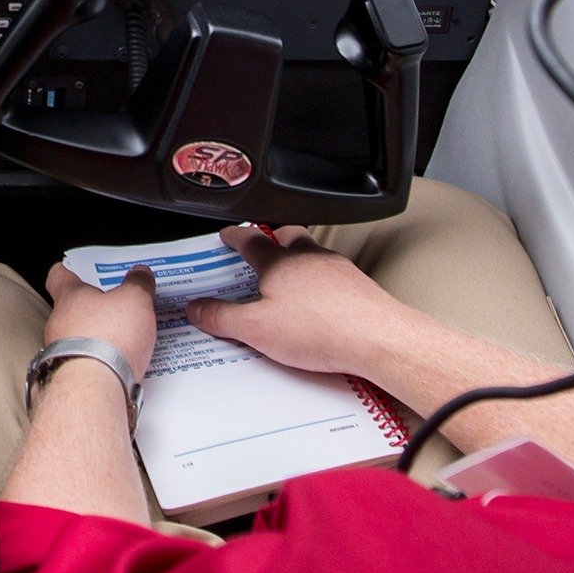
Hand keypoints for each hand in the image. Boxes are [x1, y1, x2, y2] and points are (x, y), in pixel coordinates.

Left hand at [43, 262, 159, 378]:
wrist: (93, 389)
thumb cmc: (107, 340)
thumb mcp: (134, 300)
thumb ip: (137, 285)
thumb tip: (140, 274)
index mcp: (70, 298)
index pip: (59, 277)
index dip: (66, 272)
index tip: (68, 269)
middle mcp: (59, 325)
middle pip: (71, 311)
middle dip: (90, 310)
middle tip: (111, 308)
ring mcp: (61, 354)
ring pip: (77, 340)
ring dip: (95, 340)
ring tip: (123, 342)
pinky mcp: (70, 379)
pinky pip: (85, 366)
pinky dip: (99, 364)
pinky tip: (119, 368)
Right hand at [183, 224, 408, 378]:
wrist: (376, 338)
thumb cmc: (321, 329)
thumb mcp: (257, 329)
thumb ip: (222, 317)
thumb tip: (197, 308)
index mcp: (279, 263)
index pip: (250, 239)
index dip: (235, 235)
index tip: (228, 234)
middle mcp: (309, 258)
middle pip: (288, 236)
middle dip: (273, 239)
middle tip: (262, 248)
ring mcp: (337, 269)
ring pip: (313, 253)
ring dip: (299, 260)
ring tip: (290, 280)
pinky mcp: (357, 285)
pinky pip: (334, 275)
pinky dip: (322, 283)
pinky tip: (320, 303)